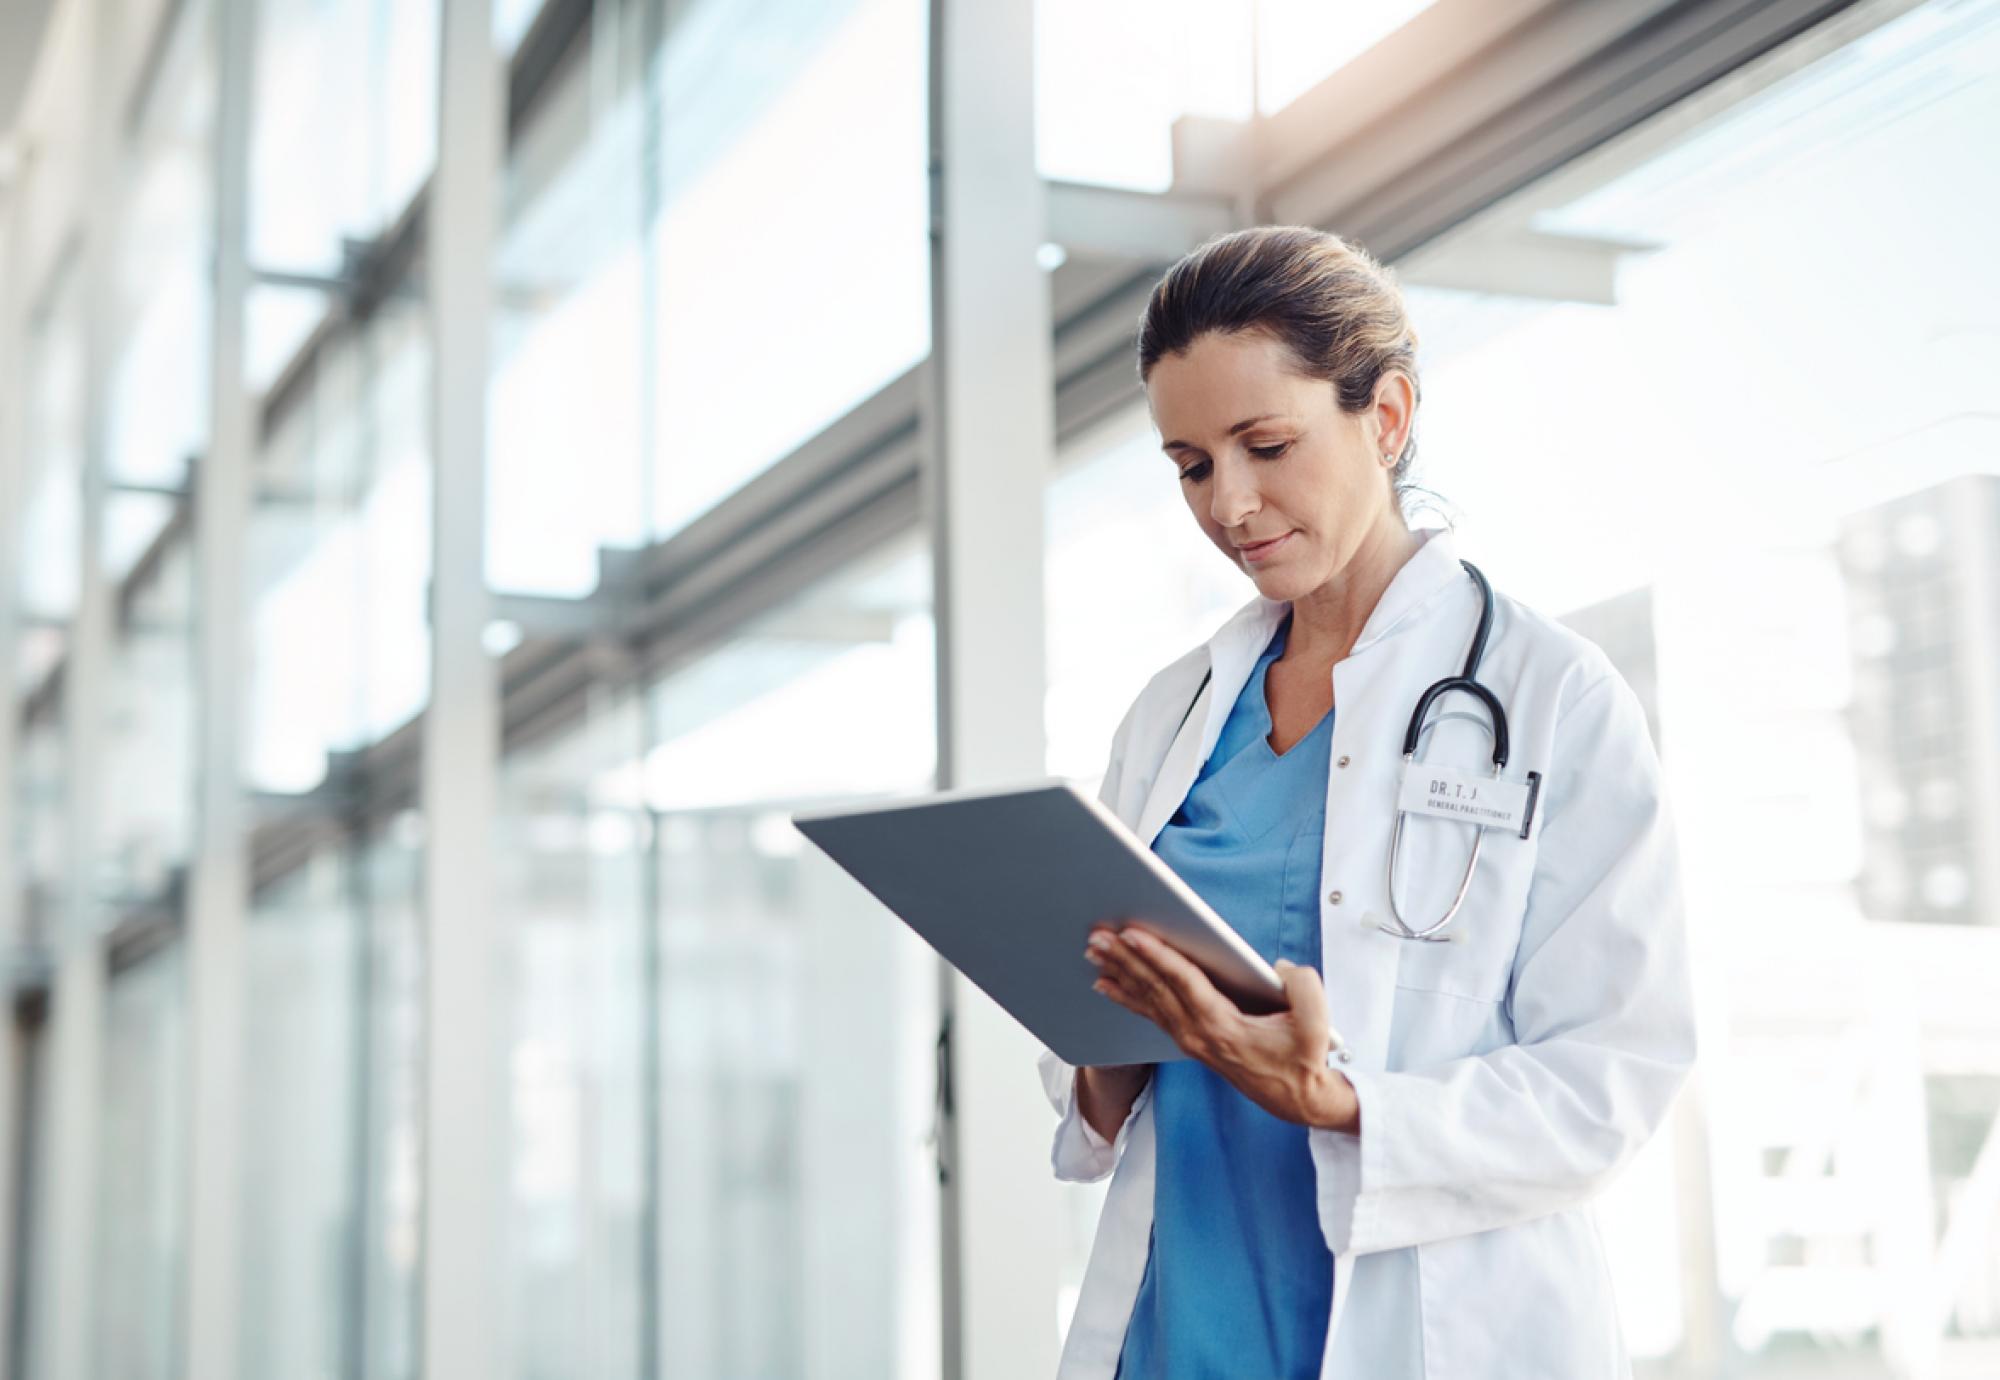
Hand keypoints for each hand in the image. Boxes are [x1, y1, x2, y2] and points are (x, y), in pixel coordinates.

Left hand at [1085, 922, 1358, 1132]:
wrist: (1298, 1100)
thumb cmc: (1304, 1060)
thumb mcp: (1318, 1025)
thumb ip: (1304, 989)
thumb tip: (1279, 968)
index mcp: (1223, 1027)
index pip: (1184, 984)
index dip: (1158, 956)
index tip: (1132, 934)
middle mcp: (1198, 1034)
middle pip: (1155, 988)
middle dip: (1125, 959)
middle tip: (1097, 934)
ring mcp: (1190, 1039)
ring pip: (1148, 999)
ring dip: (1120, 972)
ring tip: (1094, 950)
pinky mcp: (1190, 1040)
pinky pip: (1151, 1013)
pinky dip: (1127, 995)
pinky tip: (1106, 983)